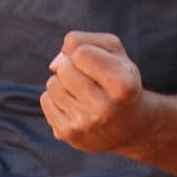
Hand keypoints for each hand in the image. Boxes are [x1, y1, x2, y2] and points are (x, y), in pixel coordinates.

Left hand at [40, 30, 147, 153]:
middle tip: (90, 80)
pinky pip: (45, 100)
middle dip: (73, 68)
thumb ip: (83, 41)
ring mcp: (85, 125)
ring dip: (63, 83)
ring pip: (52, 84)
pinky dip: (56, 99)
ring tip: (83, 93)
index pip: (80, 53)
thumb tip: (54, 65)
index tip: (99, 65)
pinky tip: (76, 106)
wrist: (131, 127)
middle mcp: (105, 109)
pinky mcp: (68, 135)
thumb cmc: (120, 79)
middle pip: (64, 69)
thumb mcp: (114, 52)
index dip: (85, 53)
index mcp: (122, 86)